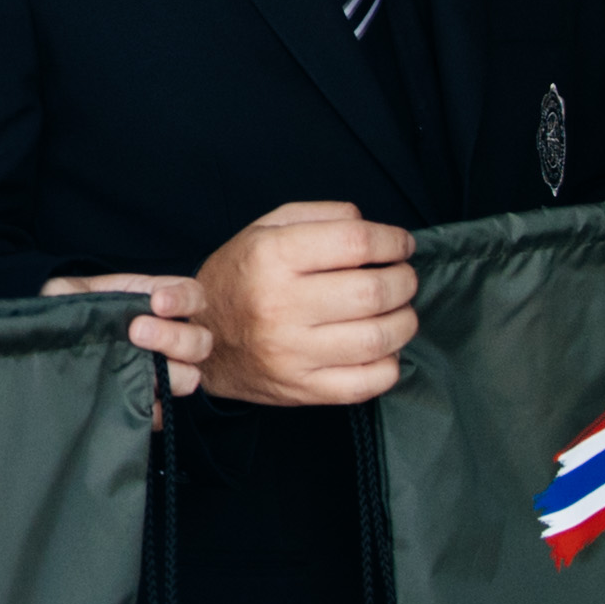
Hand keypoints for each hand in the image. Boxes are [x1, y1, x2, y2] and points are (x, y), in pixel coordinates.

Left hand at [45, 271, 217, 393]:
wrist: (53, 352)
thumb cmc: (70, 316)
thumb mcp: (68, 293)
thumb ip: (72, 291)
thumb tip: (71, 300)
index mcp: (155, 303)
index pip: (192, 296)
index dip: (184, 298)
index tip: (159, 303)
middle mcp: (167, 338)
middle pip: (200, 341)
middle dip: (172, 336)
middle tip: (137, 331)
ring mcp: (161, 372)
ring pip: (190, 376)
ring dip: (169, 372)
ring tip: (134, 364)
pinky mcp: (147, 402)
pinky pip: (165, 412)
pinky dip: (154, 408)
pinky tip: (132, 398)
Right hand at [187, 204, 416, 404]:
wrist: (200, 335)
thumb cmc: (240, 277)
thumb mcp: (264, 229)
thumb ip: (320, 216)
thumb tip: (372, 227)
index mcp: (270, 257)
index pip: (355, 242)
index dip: (393, 241)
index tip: (400, 245)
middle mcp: (279, 305)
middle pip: (373, 291)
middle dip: (404, 280)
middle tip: (402, 277)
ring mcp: (291, 352)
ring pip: (378, 338)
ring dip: (404, 320)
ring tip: (397, 310)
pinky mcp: (302, 388)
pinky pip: (369, 381)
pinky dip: (390, 362)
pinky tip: (381, 346)